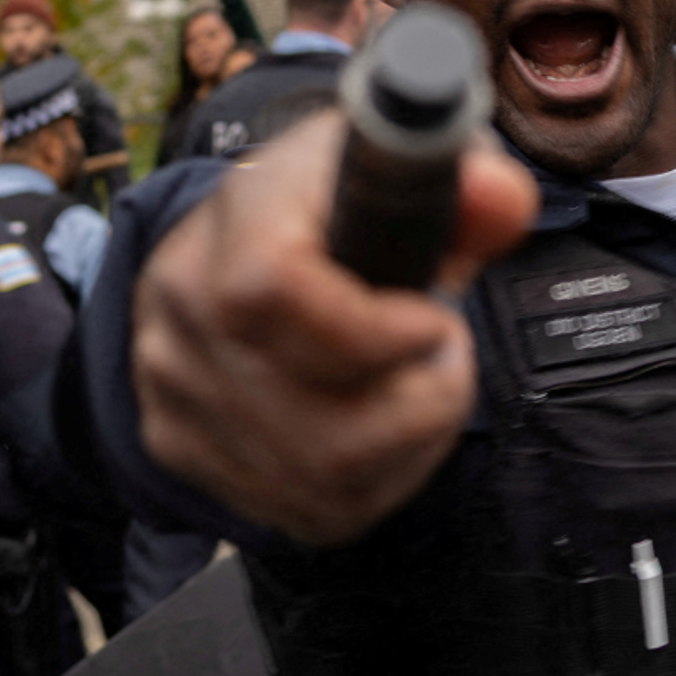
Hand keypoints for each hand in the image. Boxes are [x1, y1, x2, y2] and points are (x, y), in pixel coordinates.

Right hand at [132, 112, 537, 545]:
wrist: (232, 247)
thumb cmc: (328, 207)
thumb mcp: (402, 168)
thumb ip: (470, 186)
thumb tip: (500, 201)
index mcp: (233, 217)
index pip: (273, 290)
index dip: (375, 329)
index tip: (432, 319)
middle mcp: (183, 307)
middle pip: (315, 419)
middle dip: (422, 401)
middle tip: (443, 355)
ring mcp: (175, 389)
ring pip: (321, 477)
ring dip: (410, 443)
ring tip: (424, 387)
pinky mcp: (185, 449)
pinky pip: (309, 507)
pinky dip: (380, 479)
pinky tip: (392, 429)